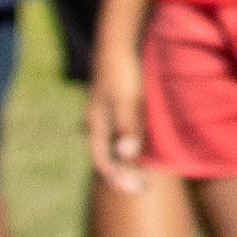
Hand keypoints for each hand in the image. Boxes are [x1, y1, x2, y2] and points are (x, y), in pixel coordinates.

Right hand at [88, 53, 149, 197]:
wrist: (116, 44)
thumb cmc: (122, 73)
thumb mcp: (127, 100)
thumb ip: (127, 128)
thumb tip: (126, 156)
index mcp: (95, 125)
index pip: (101, 161)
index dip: (116, 178)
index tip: (132, 192)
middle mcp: (95, 122)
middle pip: (105, 155)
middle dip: (120, 174)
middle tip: (140, 189)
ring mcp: (102, 114)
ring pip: (110, 145)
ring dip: (122, 161)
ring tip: (140, 175)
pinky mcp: (112, 105)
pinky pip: (117, 133)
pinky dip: (125, 145)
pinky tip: (138, 148)